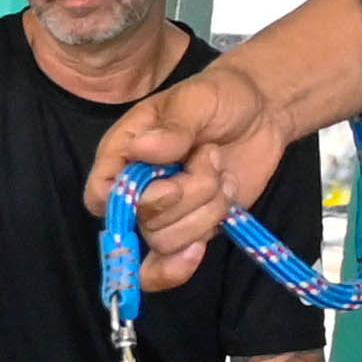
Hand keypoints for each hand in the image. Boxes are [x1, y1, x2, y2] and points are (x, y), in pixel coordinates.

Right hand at [94, 54, 288, 290]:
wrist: (261, 113)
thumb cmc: (219, 97)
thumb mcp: (197, 99)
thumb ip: (174, 127)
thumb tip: (142, 150)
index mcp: (124, 153)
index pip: (100, 194)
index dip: (123, 202)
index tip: (166, 183)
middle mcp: (136, 189)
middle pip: (142, 221)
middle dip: (190, 194)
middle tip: (211, 156)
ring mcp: (164, 214)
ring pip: (166, 241)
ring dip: (207, 210)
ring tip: (222, 176)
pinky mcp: (190, 230)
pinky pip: (174, 263)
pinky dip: (184, 263)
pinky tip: (200, 250)